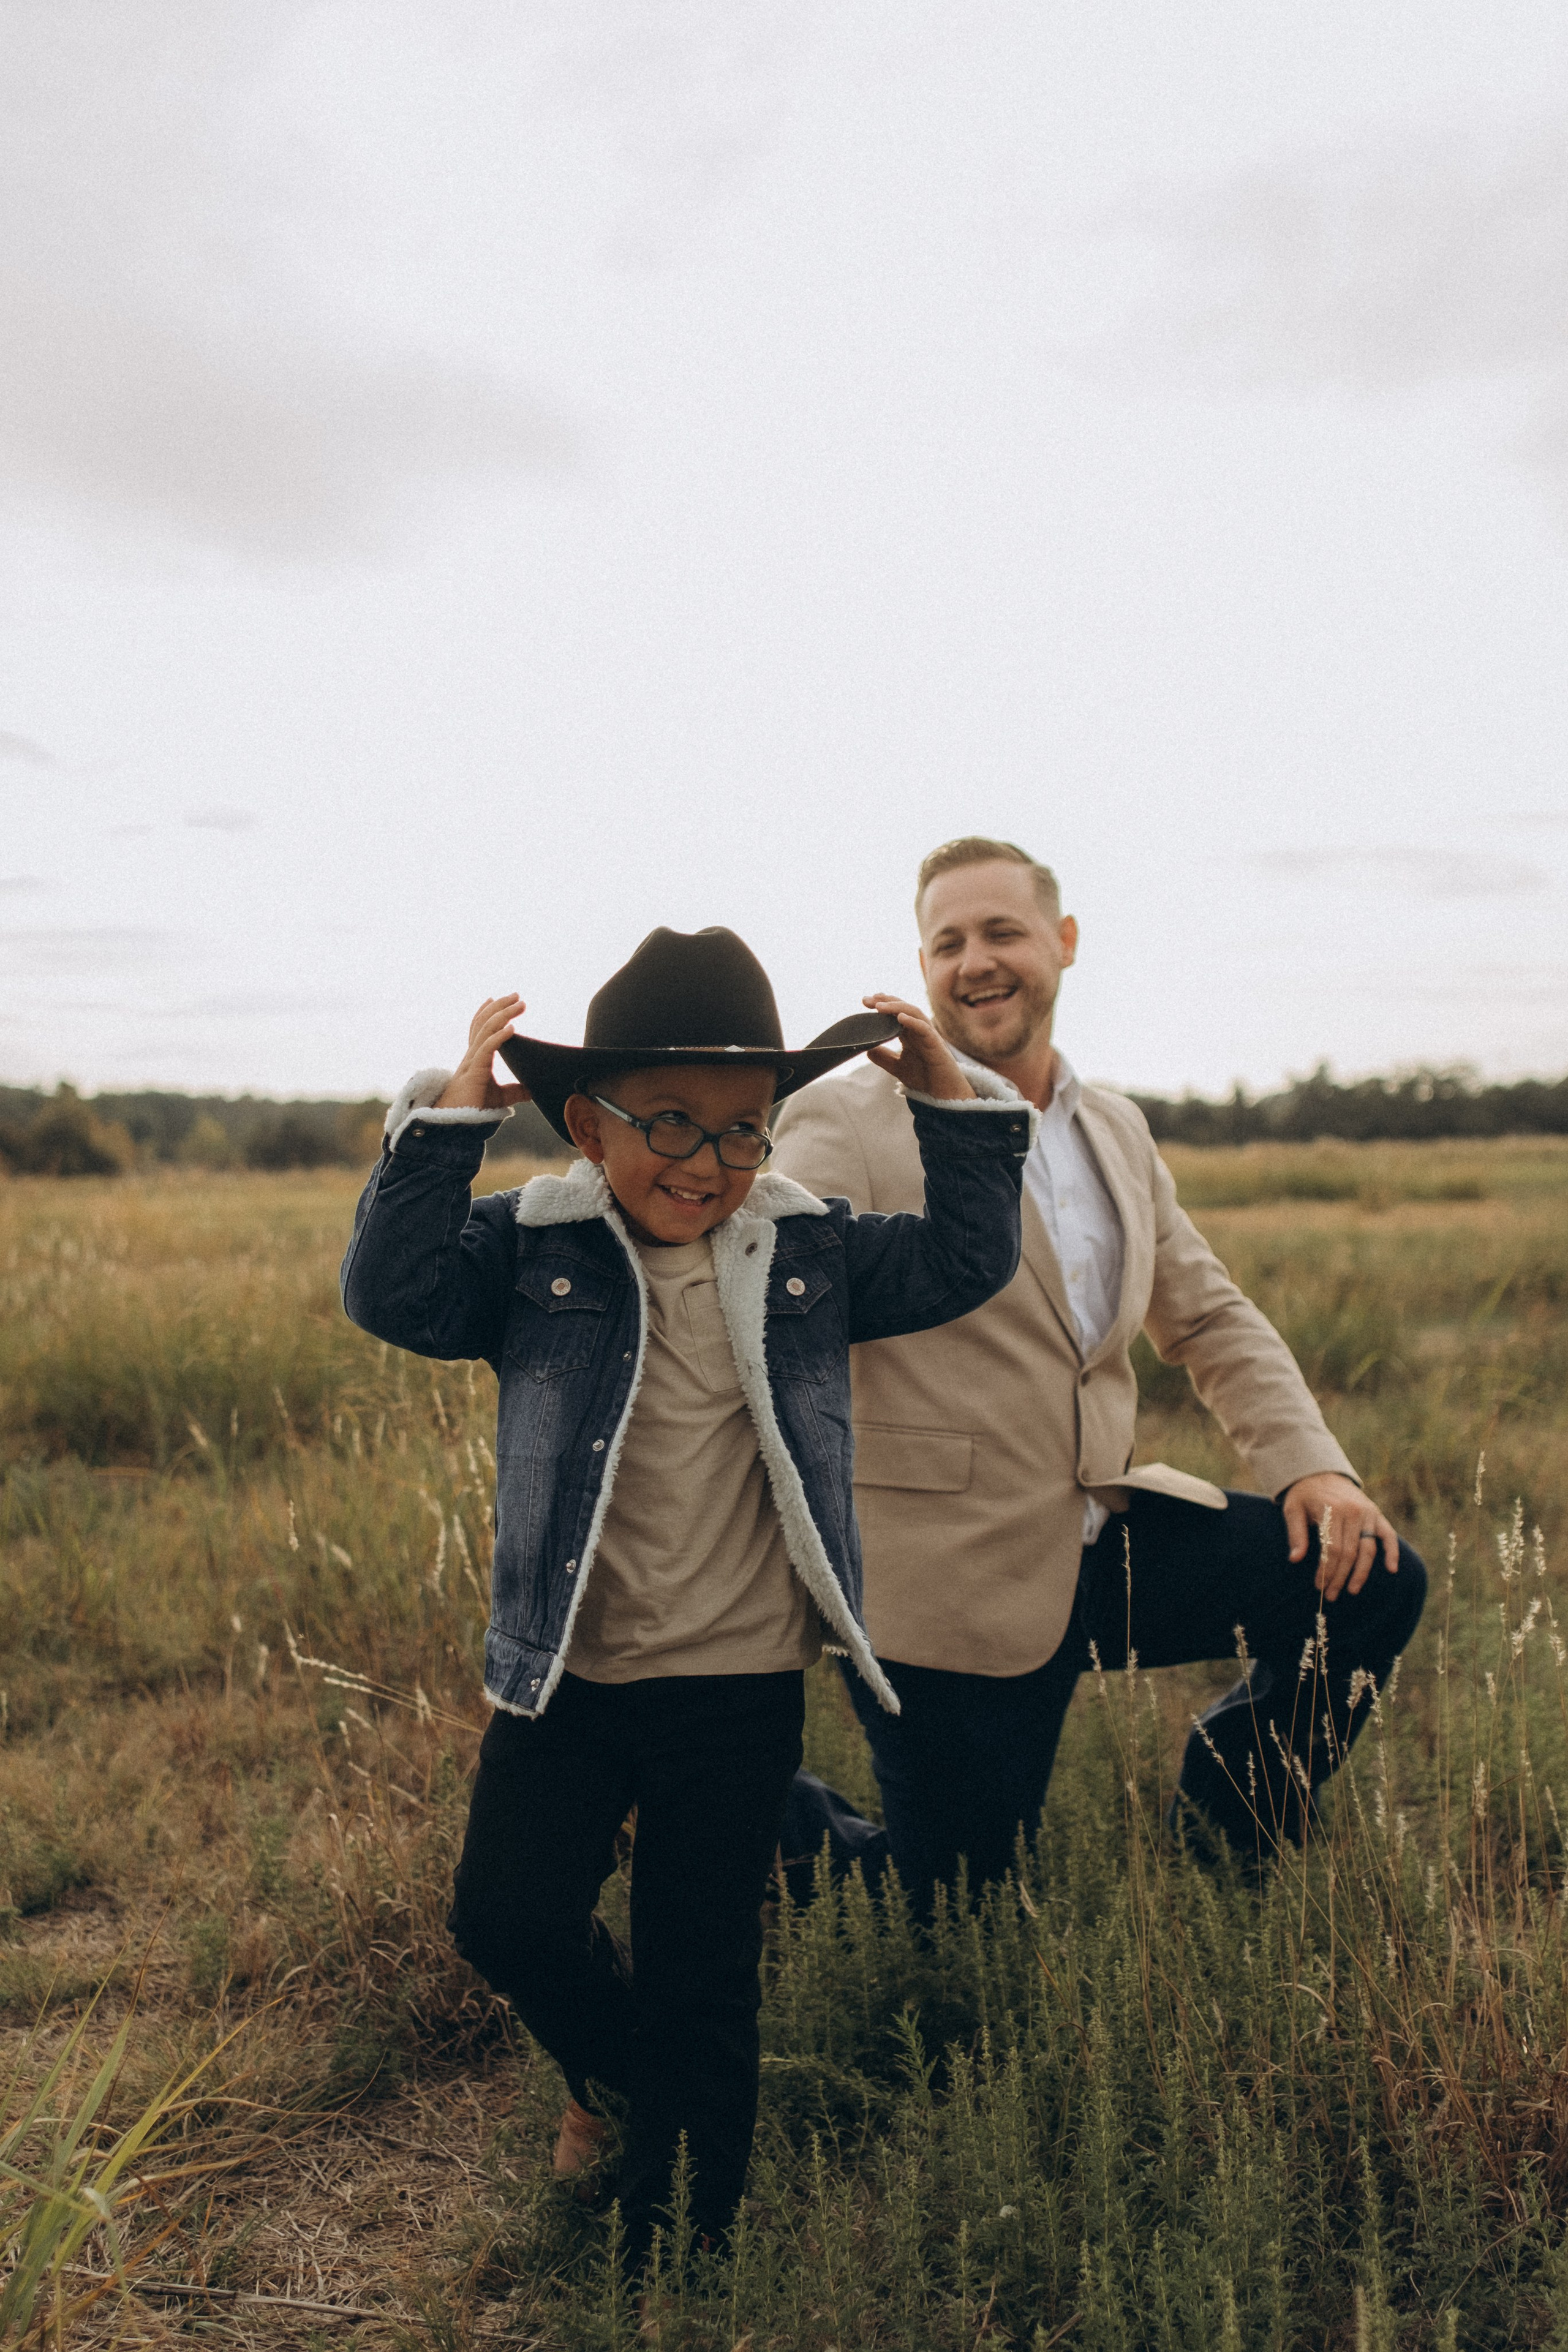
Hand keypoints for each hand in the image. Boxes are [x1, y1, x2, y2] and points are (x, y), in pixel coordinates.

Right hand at [435, 995, 531, 1112]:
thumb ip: (514, 1091)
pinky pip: (487, 1049)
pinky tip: (512, 1028)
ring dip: (504, 1015)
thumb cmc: (472, 1109)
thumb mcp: (500, 1098)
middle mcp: (471, 1055)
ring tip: (520, 1004)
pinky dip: (499, 1037)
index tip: (495, 998)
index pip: (478, 1029)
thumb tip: (532, 1091)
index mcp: (475, 1058)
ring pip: (486, 1030)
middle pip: (484, 1023)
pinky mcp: (474, 1072)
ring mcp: (471, 1062)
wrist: (455, 1125)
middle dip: (500, 1007)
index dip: (485, 1012)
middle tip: (517, 995)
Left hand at [862, 994, 974, 1101]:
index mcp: (910, 1034)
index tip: (865, 1002)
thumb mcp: (898, 1067)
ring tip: (880, 1006)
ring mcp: (928, 1035)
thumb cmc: (924, 1078)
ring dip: (897, 1007)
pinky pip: (925, 1029)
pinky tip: (901, 1017)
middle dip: (885, 1001)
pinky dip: (913, 1022)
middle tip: (867, 1000)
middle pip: (903, 1008)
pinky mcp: (936, 1044)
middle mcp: (919, 1031)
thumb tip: (866, 1049)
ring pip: (914, 1013)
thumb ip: (884, 1057)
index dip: (882, 1005)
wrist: (943, 1094)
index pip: (895, 1013)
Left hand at [1283, 1471, 1399, 1601]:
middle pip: (1349, 1553)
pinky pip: (1388, 1535)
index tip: (1319, 1586)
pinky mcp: (1377, 1514)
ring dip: (1361, 1573)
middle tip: (1332, 1595)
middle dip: (1340, 1577)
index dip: (1326, 1571)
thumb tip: (1295, 1559)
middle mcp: (1353, 1512)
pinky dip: (1392, 1552)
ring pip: (1368, 1550)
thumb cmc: (1304, 1494)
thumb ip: (1296, 1534)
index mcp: (1332, 1510)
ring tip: (1352, 1590)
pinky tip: (1391, 1569)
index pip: (1332, 1549)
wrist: (1320, 1472)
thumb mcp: (1293, 1509)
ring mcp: (1368, 1513)